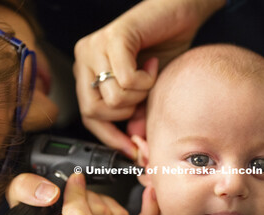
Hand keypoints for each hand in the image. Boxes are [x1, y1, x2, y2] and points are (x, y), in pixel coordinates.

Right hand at [6, 173, 158, 214]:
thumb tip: (51, 193)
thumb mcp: (17, 196)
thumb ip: (26, 190)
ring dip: (106, 201)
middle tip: (78, 192)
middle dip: (91, 195)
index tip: (73, 181)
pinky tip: (149, 194)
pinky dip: (148, 213)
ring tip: (88, 200)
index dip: (78, 193)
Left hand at [74, 0, 225, 157]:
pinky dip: (146, 80)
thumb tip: (134, 148)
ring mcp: (95, 47)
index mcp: (88, 72)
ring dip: (139, 94)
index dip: (110, 137)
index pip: (88, 116)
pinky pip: (126, 81)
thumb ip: (137, 117)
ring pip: (112, 98)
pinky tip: (150, 63)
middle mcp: (84, 59)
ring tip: (148, 74)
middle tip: (143, 95)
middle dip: (125, 113)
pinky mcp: (112, 38)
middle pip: (93, 111)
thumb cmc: (162, 50)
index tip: (131, 151)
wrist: (179, 14)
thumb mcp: (147, 93)